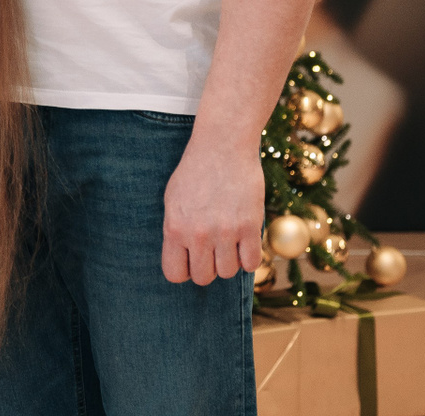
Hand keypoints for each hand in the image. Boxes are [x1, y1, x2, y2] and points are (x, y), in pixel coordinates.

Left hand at [161, 134, 264, 284]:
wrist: (222, 146)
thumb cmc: (195, 171)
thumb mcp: (173, 200)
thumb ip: (176, 231)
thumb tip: (183, 259)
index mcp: (174, 228)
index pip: (175, 274)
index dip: (184, 271)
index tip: (192, 260)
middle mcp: (198, 234)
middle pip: (204, 278)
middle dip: (208, 267)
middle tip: (212, 249)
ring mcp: (224, 232)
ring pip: (228, 273)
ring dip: (229, 261)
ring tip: (228, 241)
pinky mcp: (249, 227)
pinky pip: (251, 263)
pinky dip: (249, 257)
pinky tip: (244, 242)